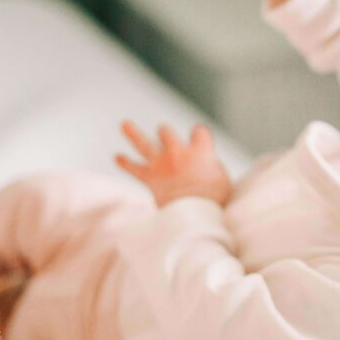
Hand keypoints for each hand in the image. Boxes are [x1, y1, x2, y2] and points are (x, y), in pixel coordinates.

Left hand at [115, 121, 231, 206]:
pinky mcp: (150, 178)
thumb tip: (206, 165)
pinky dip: (126, 163)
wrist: (194, 216)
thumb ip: (211, 165)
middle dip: (166, 133)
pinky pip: (134, 169)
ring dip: (133, 133)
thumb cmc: (213, 199)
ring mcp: (161, 164)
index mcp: (199, 150)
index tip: (199, 138)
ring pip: (144, 144)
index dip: (199, 134)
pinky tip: (117, 157)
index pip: (199, 130)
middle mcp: (177, 152)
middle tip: (166, 136)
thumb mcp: (221, 177)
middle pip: (166, 132)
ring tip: (124, 124)